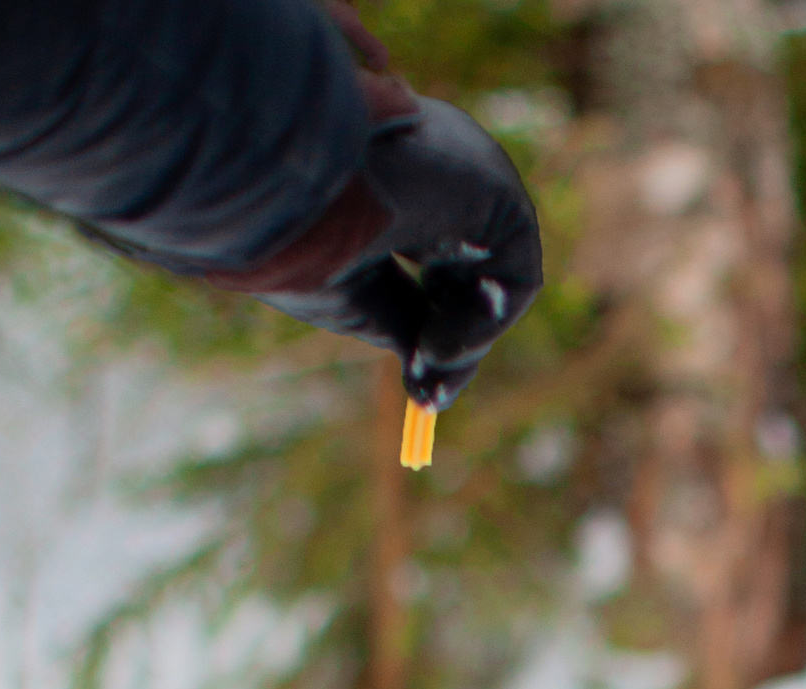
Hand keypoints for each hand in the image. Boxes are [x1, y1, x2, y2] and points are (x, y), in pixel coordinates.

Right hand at [259, 100, 541, 408]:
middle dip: (453, 348)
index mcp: (397, 189)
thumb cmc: (303, 231)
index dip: (432, 333)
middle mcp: (439, 179)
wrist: (288, 174)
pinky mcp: (499, 191)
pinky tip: (438, 344)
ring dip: (465, 343)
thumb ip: (403, 325)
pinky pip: (517, 279)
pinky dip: (484, 326)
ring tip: (422, 361)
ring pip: (494, 285)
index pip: (437, 271)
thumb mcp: (356, 296)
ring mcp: (472, 180)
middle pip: (469, 281)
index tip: (420, 394)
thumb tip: (431, 372)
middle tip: (428, 397)